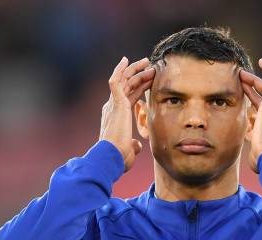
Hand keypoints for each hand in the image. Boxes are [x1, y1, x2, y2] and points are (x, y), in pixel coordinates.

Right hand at [99, 56, 154, 171]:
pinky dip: (120, 69)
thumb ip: (134, 146)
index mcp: (116, 117)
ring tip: (147, 61)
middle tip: (149, 65)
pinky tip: (126, 60)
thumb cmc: (119, 157)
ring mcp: (113, 104)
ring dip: (135, 69)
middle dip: (138, 74)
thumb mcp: (130, 150)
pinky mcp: (115, 102)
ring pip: (123, 80)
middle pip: (126, 86)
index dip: (139, 88)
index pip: (129, 97)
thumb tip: (138, 145)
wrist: (111, 157)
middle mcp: (112, 108)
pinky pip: (116, 80)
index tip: (150, 81)